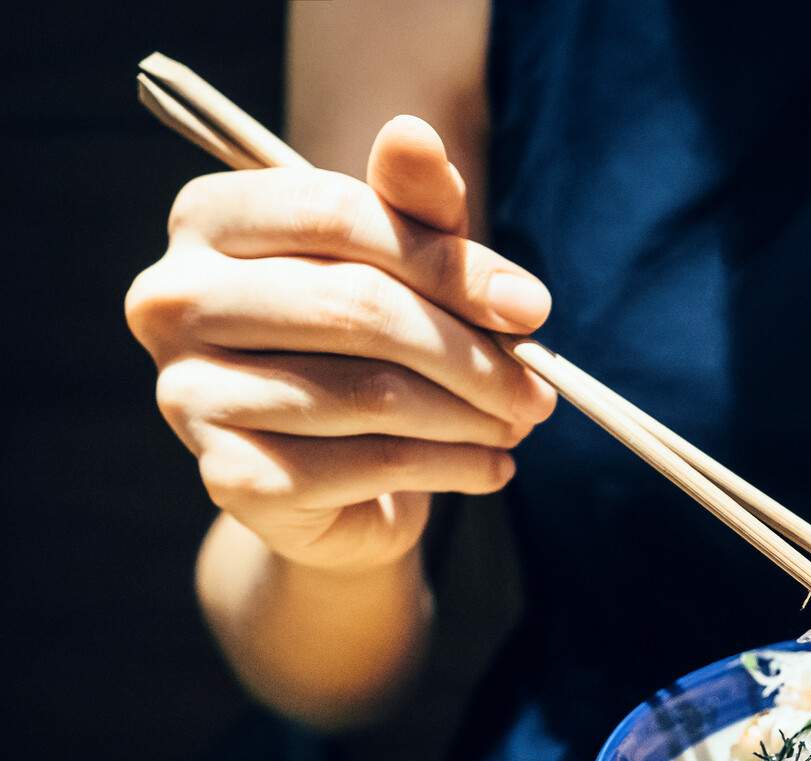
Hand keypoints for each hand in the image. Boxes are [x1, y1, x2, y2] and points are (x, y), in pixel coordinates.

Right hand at [125, 116, 555, 574]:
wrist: (329, 481)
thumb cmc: (366, 345)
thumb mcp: (403, 263)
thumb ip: (412, 204)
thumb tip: (415, 134)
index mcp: (208, 219)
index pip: (335, 214)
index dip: (447, 262)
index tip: (531, 308)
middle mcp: (174, 299)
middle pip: (357, 308)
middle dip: (472, 352)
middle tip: (540, 387)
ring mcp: (188, 392)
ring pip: (371, 394)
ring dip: (471, 414)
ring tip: (519, 421)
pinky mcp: (229, 477)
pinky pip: (367, 463)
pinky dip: (450, 467)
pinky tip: (490, 465)